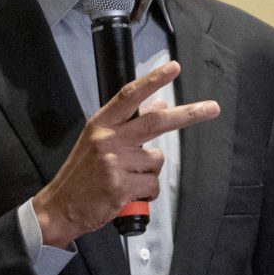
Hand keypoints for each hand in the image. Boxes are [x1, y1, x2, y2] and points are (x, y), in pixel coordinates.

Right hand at [32, 61, 218, 246]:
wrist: (61, 206)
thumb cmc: (82, 173)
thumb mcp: (99, 140)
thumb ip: (127, 122)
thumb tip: (159, 104)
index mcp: (101, 123)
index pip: (130, 96)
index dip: (153, 80)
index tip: (174, 68)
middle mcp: (108, 138)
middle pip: (155, 122)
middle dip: (187, 115)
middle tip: (212, 108)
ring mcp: (114, 162)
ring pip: (156, 161)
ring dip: (149, 172)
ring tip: (128, 178)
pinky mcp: (121, 186)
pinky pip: (152, 185)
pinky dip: (147, 193)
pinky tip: (129, 193)